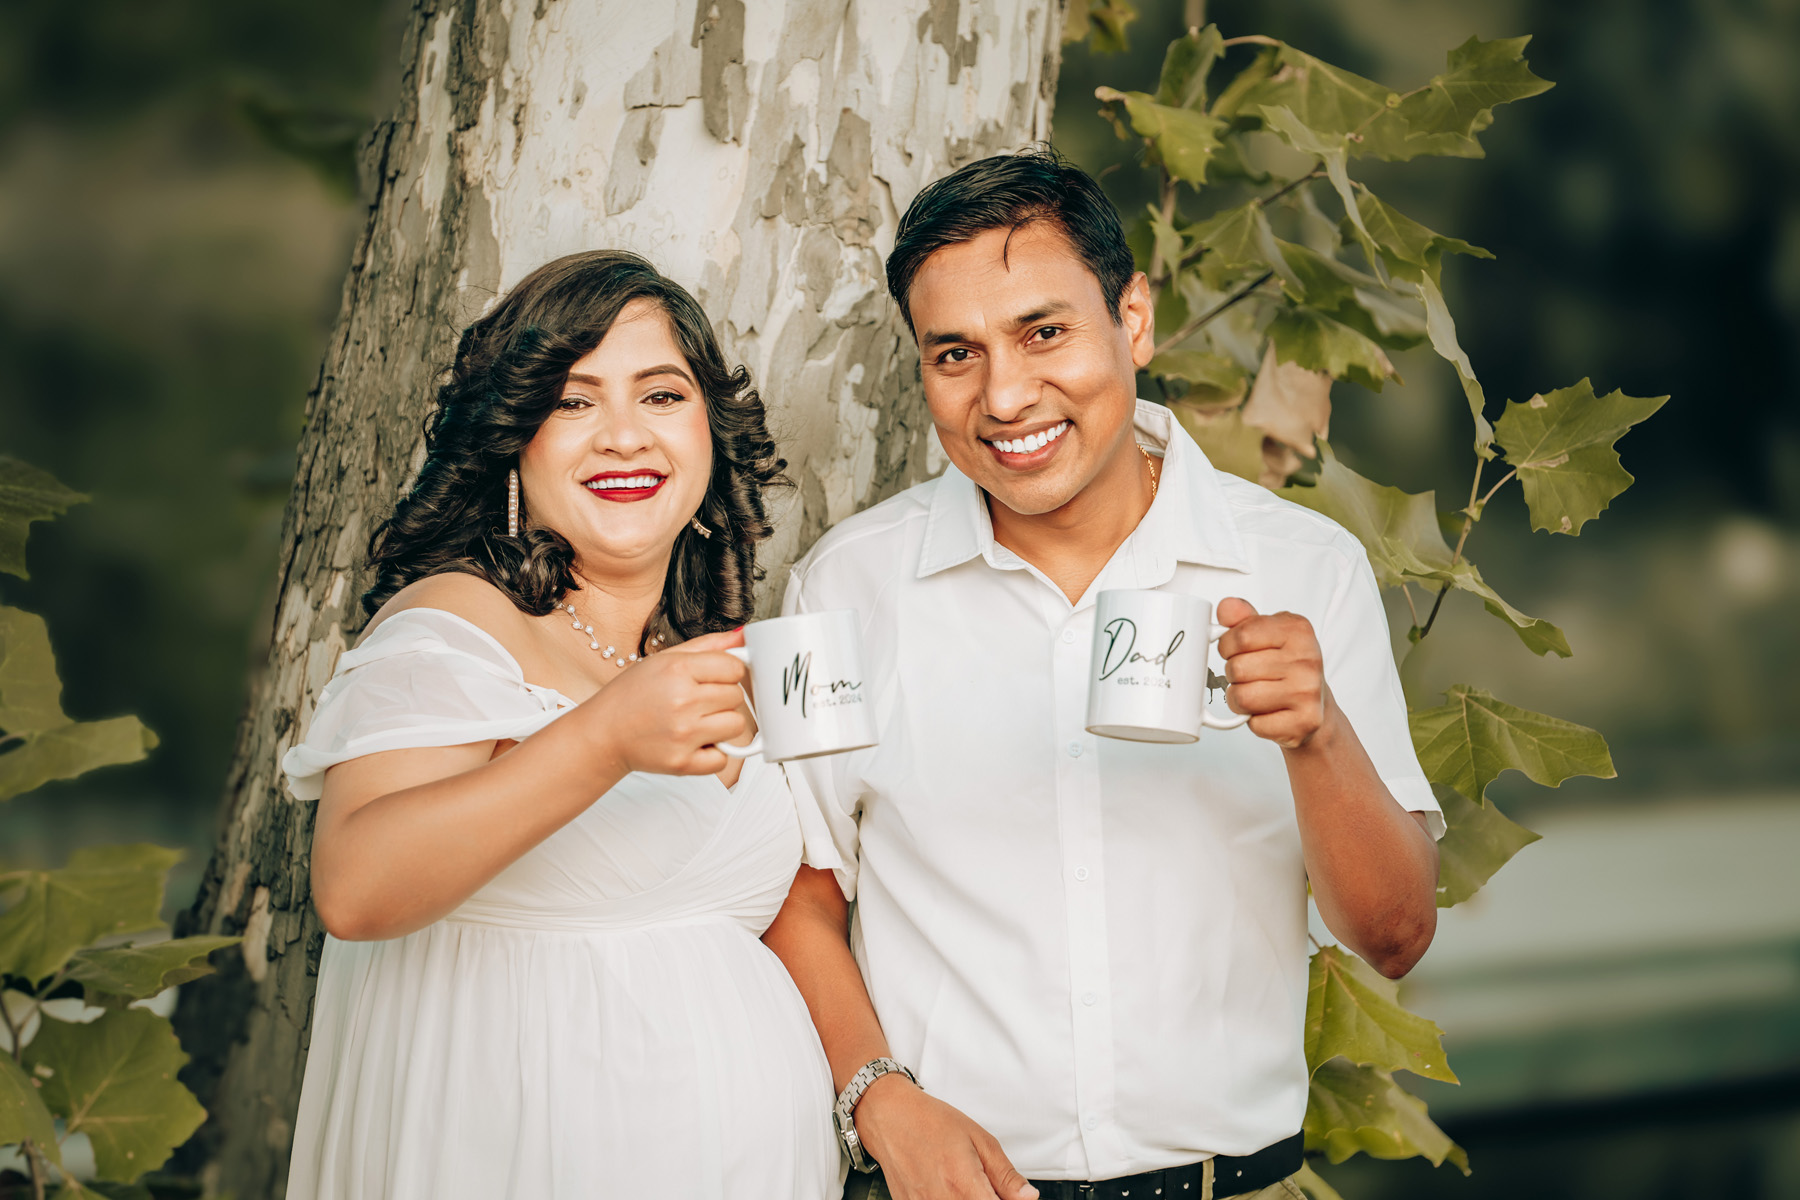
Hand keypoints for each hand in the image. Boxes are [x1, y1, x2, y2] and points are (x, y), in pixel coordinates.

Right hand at [584, 628, 749, 775]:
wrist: (602, 734)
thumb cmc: (632, 696)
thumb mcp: (664, 659)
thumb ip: (707, 646)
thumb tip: (743, 635)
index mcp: (677, 669)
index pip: (735, 667)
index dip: (727, 672)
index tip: (713, 678)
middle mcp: (682, 700)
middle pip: (737, 696)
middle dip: (722, 698)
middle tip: (697, 701)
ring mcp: (683, 734)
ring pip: (736, 725)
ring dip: (722, 724)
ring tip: (697, 721)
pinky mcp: (683, 763)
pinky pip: (724, 758)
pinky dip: (713, 753)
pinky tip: (694, 743)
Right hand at [856, 1075, 1037, 1199]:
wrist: (889, 1117)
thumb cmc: (931, 1122)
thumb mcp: (979, 1139)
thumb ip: (1005, 1175)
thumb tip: (1028, 1197)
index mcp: (964, 1185)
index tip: (1007, 1196)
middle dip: (989, 1199)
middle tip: (986, 1187)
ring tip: (964, 1184)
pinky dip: (948, 1199)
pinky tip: (948, 1188)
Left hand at [1216, 597, 1328, 749]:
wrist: (1316, 705)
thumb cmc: (1287, 667)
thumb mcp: (1267, 634)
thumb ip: (1243, 619)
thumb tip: (1226, 607)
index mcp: (1297, 630)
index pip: (1241, 635)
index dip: (1227, 646)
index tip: (1234, 650)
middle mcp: (1307, 659)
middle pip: (1237, 668)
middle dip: (1233, 675)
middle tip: (1249, 676)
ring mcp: (1308, 692)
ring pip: (1242, 697)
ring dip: (1239, 699)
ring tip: (1256, 693)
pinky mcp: (1304, 722)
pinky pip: (1255, 723)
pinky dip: (1253, 720)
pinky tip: (1268, 711)